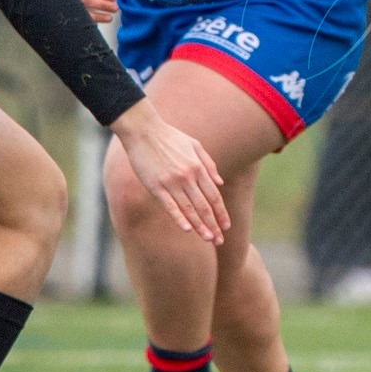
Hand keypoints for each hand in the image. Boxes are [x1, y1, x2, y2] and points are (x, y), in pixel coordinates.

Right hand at [109, 101, 230, 243]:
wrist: (144, 131)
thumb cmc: (169, 136)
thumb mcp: (194, 145)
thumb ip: (208, 164)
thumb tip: (220, 183)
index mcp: (198, 167)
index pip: (213, 195)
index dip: (221, 213)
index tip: (226, 226)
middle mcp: (188, 177)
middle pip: (204, 206)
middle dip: (213, 224)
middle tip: (219, 240)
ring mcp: (172, 182)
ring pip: (189, 209)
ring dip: (200, 226)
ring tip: (208, 239)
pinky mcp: (156, 186)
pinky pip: (170, 206)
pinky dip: (179, 218)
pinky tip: (187, 229)